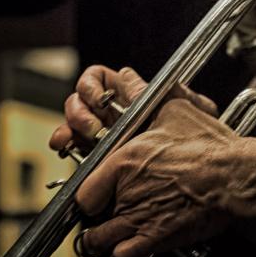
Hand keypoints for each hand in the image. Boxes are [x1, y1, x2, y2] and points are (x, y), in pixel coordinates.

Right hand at [49, 65, 216, 153]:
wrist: (188, 179)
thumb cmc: (193, 141)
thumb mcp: (189, 112)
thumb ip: (177, 92)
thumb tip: (141, 77)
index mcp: (127, 97)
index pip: (98, 79)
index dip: (92, 85)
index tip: (99, 100)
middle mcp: (109, 113)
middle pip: (80, 99)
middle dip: (80, 110)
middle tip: (94, 128)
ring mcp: (99, 134)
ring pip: (73, 120)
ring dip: (70, 125)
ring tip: (74, 139)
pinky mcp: (92, 156)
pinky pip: (70, 144)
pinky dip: (63, 142)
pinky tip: (64, 146)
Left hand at [74, 98, 236, 256]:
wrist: (235, 176)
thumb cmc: (209, 146)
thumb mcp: (173, 112)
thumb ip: (142, 96)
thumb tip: (128, 78)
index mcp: (123, 162)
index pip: (83, 191)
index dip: (88, 195)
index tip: (95, 196)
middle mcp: (126, 192)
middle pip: (90, 218)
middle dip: (96, 219)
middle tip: (105, 217)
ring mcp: (139, 218)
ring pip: (101, 241)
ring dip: (103, 241)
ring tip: (109, 238)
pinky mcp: (156, 239)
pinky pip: (125, 256)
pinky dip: (126, 255)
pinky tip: (133, 248)